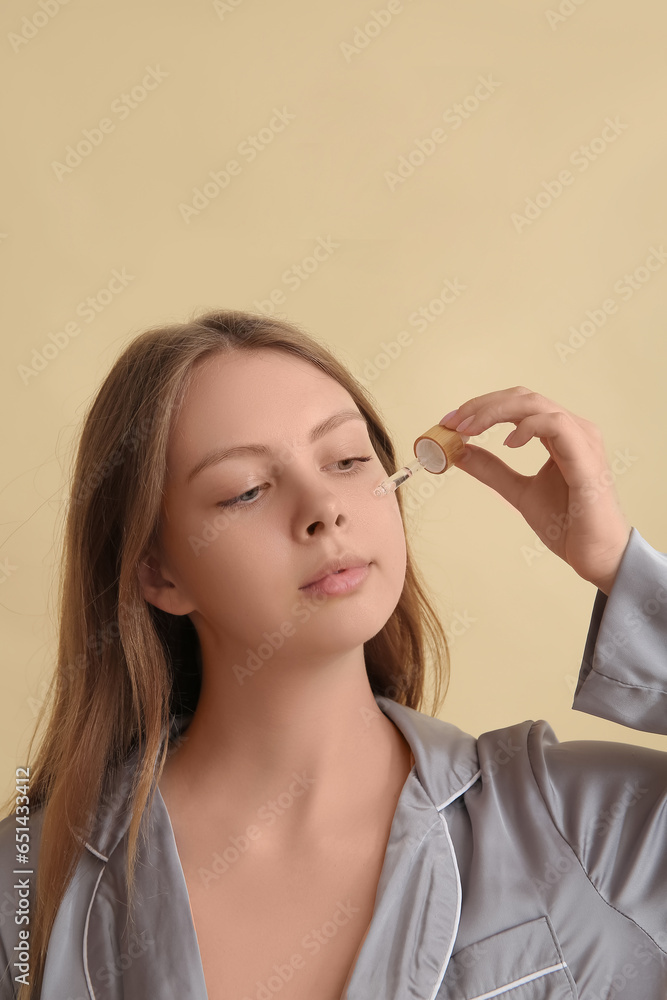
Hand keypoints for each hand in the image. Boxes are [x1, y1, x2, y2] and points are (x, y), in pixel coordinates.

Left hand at [440, 387, 632, 594]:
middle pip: (523, 397)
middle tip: (452, 422)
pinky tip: (507, 443)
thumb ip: (491, 470)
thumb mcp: (519, 492)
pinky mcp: (586, 457)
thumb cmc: (567, 525)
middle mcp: (574, 429)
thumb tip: (459, 452)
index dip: (482, 407)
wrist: (595, 555)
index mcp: (560, 435)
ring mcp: (582, 440)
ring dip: (495, 411)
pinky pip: (555, 424)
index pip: (518, 404)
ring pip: (536, 404)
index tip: (450, 421)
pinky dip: (527, 427)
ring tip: (470, 429)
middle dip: (482, 405)